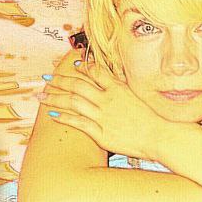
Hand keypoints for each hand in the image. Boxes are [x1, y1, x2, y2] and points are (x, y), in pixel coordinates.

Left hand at [40, 61, 169, 159]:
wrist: (159, 136)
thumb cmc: (152, 118)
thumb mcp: (137, 96)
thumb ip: (122, 88)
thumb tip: (112, 81)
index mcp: (118, 89)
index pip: (96, 72)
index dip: (82, 67)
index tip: (73, 65)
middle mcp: (108, 100)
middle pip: (78, 85)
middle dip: (59, 80)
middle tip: (46, 78)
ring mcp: (103, 116)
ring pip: (73, 102)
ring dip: (55, 98)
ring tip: (42, 96)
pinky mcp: (101, 133)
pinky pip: (78, 123)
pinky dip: (64, 118)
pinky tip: (52, 115)